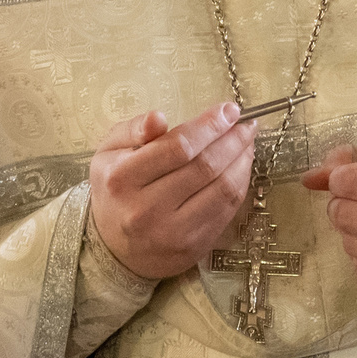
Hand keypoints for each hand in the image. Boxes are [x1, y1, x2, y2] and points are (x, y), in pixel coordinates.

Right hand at [89, 104, 256, 280]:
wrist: (112, 247)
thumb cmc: (114, 190)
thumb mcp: (109, 152)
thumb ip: (132, 129)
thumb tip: (157, 117)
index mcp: (122, 179)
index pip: (177, 147)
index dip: (210, 126)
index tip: (229, 110)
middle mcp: (146, 209)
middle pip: (204, 167)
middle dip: (233, 140)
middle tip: (246, 124)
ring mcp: (171, 232)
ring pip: (222, 190)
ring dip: (242, 161)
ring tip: (247, 142)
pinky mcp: (192, 247)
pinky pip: (227, 210)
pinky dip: (240, 184)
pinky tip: (241, 167)